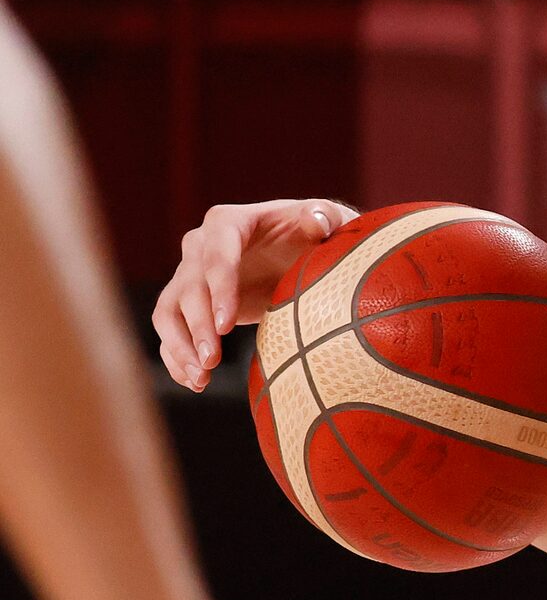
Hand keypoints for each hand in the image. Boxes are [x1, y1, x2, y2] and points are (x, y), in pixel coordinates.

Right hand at [152, 198, 353, 389]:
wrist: (301, 250)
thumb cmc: (315, 232)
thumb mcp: (326, 219)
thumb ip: (323, 216)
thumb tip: (317, 220)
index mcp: (228, 223)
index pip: (216, 256)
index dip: (219, 291)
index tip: (228, 327)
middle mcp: (200, 246)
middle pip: (188, 289)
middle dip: (198, 328)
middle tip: (212, 363)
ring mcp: (191, 276)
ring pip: (168, 312)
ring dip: (180, 347)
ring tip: (201, 379)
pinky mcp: (191, 304)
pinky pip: (171, 330)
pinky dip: (177, 357)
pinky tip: (195, 383)